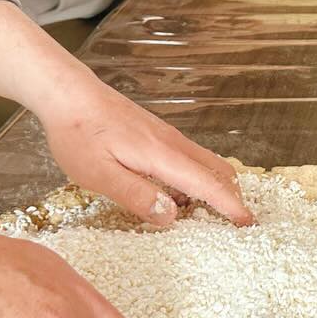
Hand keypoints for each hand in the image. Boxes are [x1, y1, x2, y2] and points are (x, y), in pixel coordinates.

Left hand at [0, 2, 252, 228]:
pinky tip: (182, 190)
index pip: (207, 184)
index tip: (248, 223)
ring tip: (214, 211)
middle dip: (232, 195)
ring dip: (217, 185)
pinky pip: (191, 157)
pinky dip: (200, 176)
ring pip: (206, 161)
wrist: (68, 93)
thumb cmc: (79, 134)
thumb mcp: (99, 174)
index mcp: (162, 156)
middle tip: (238, 221)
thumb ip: (137, 195)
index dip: (229, 205)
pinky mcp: (156, 133)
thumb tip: (172, 216)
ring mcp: (166, 136)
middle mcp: (171, 144)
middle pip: (217, 170)